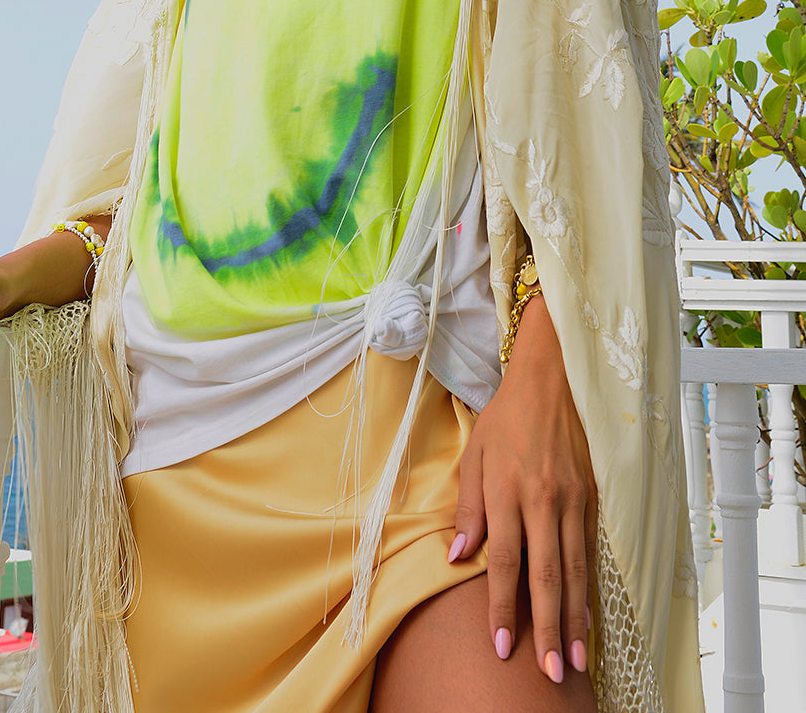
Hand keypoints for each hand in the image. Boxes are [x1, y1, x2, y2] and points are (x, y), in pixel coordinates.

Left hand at [448, 293, 596, 684]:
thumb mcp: (475, 455)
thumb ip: (469, 508)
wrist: (552, 379)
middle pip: (546, 577)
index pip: (507, 563)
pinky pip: (589, 551)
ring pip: (574, 571)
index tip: (502, 647)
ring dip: (573, 619)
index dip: (504, 608)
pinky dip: (588, 587)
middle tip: (551, 672)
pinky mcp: (592, 497)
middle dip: (547, 629)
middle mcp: (544, 501)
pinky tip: (587, 616)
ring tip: (574, 659)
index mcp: (509, 491)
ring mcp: (573, 501)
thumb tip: (459, 556)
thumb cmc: (506, 417)